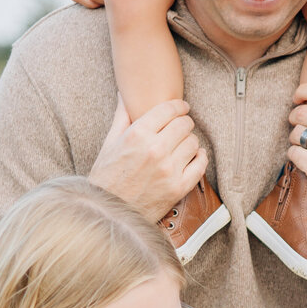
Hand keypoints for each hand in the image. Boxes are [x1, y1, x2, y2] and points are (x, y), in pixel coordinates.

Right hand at [89, 98, 206, 221]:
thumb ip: (121, 117)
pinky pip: (200, 164)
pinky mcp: (178, 187)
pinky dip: (199, 158)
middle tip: (180, 127)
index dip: (179, 106)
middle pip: (185, 124)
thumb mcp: (109, 143)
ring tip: (181, 145)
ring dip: (189, 142)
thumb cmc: (106, 177)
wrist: (109, 213)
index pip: (169, 109)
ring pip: (194, 142)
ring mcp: (169, 169)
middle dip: (183, 123)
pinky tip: (192, 157)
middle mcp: (155, 149)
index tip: (182, 108)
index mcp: (137, 135)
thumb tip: (125, 94)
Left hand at [289, 81, 306, 217]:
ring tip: (302, 139)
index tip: (298, 96)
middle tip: (297, 120)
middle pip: (303, 113)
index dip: (303, 90)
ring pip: (296, 134)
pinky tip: (303, 154)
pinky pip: (293, 154)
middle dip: (295, 115)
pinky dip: (295, 153)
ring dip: (295, 136)